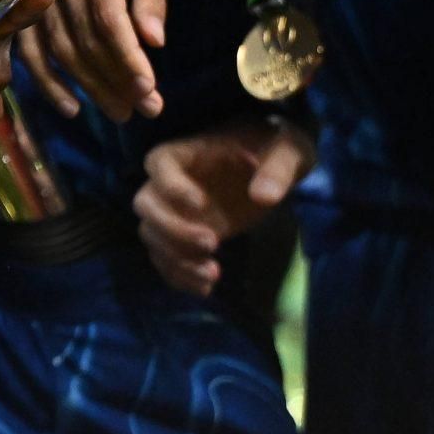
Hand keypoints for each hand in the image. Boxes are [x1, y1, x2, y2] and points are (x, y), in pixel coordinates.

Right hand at [13, 0, 167, 121]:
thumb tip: (154, 42)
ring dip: (87, 86)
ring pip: (57, 48)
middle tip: (145, 111)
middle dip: (115, 80)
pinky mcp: (20, 2)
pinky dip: (46, 81)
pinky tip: (70, 106)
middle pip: (82, 40)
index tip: (151, 92)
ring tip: (120, 112)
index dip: (128, 59)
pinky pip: (28, 47)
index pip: (108, 19)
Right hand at [133, 119, 314, 295]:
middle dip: (173, 229)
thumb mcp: (286, 149)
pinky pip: (166, 257)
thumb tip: (263, 197)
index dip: (171, 186)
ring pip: (151, 235)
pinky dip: (179, 275)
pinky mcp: (185, 234)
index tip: (201, 204)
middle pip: (146, 204)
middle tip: (212, 243)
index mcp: (187, 152)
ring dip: (175, 258)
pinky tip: (207, 288)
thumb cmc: (274, 146)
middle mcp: (170, 182)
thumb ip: (277, 170)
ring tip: (213, 274)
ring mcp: (175, 211)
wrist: (273, 163)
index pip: (159, 164)